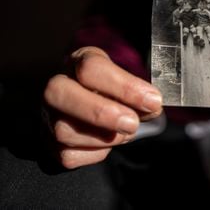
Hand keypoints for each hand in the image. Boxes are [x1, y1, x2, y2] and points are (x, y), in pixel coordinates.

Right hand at [43, 46, 162, 168]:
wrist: (87, 107)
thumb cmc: (111, 92)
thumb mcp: (127, 83)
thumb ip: (140, 94)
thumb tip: (153, 106)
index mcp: (78, 62)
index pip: (92, 68)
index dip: (125, 86)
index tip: (153, 100)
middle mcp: (57, 86)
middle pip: (60, 93)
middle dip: (101, 112)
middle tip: (132, 123)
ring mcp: (48, 116)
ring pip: (64, 130)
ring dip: (102, 136)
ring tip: (125, 132)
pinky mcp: (50, 144)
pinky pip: (69, 154)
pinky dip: (95, 153)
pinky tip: (108, 143)